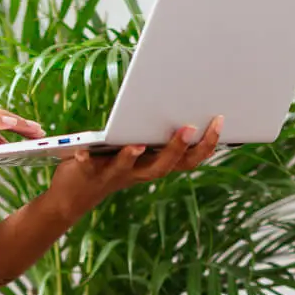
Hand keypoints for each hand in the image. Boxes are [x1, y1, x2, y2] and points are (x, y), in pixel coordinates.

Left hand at [45, 117, 224, 219]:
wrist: (74, 195)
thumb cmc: (111, 163)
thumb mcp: (138, 147)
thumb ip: (155, 133)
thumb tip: (178, 99)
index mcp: (155, 164)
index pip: (188, 159)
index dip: (207, 144)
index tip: (220, 120)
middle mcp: (138, 173)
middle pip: (163, 166)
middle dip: (177, 148)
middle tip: (189, 128)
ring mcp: (113, 175)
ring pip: (128, 169)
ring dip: (133, 157)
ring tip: (137, 145)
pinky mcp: (87, 173)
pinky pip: (88, 167)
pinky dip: (86, 159)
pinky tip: (83, 151)